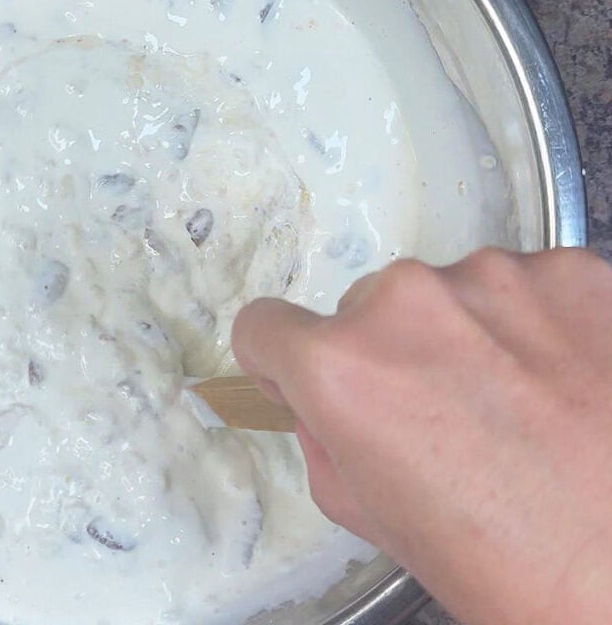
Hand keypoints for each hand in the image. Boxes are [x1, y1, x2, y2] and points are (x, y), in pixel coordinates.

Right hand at [232, 248, 611, 624]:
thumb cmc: (510, 563)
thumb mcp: (371, 515)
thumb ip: (324, 438)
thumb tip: (324, 401)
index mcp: (342, 369)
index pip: (262, 326)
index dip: (279, 361)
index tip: (301, 377)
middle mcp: (408, 303)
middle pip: (363, 309)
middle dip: (387, 354)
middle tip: (441, 417)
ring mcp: (494, 277)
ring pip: (444, 294)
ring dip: (462, 335)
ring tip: (516, 405)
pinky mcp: (569, 270)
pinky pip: (519, 286)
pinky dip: (530, 325)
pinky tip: (560, 384)